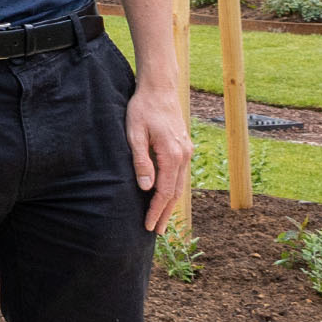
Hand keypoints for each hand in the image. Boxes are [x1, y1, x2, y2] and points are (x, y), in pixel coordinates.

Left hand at [125, 68, 195, 230]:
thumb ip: (140, 160)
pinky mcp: (183, 148)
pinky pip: (180, 175)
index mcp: (171, 154)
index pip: (165, 191)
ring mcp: (186, 152)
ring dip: (171, 204)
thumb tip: (145, 187)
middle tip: (157, 232)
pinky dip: (174, 190)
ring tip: (162, 220)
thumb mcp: (134, 133)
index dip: (156, 210)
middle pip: (176, 193)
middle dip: (165, 213)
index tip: (149, 226)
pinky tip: (166, 197)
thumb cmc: (142, 109)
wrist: (160, 88)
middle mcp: (183, 156)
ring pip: (180, 185)